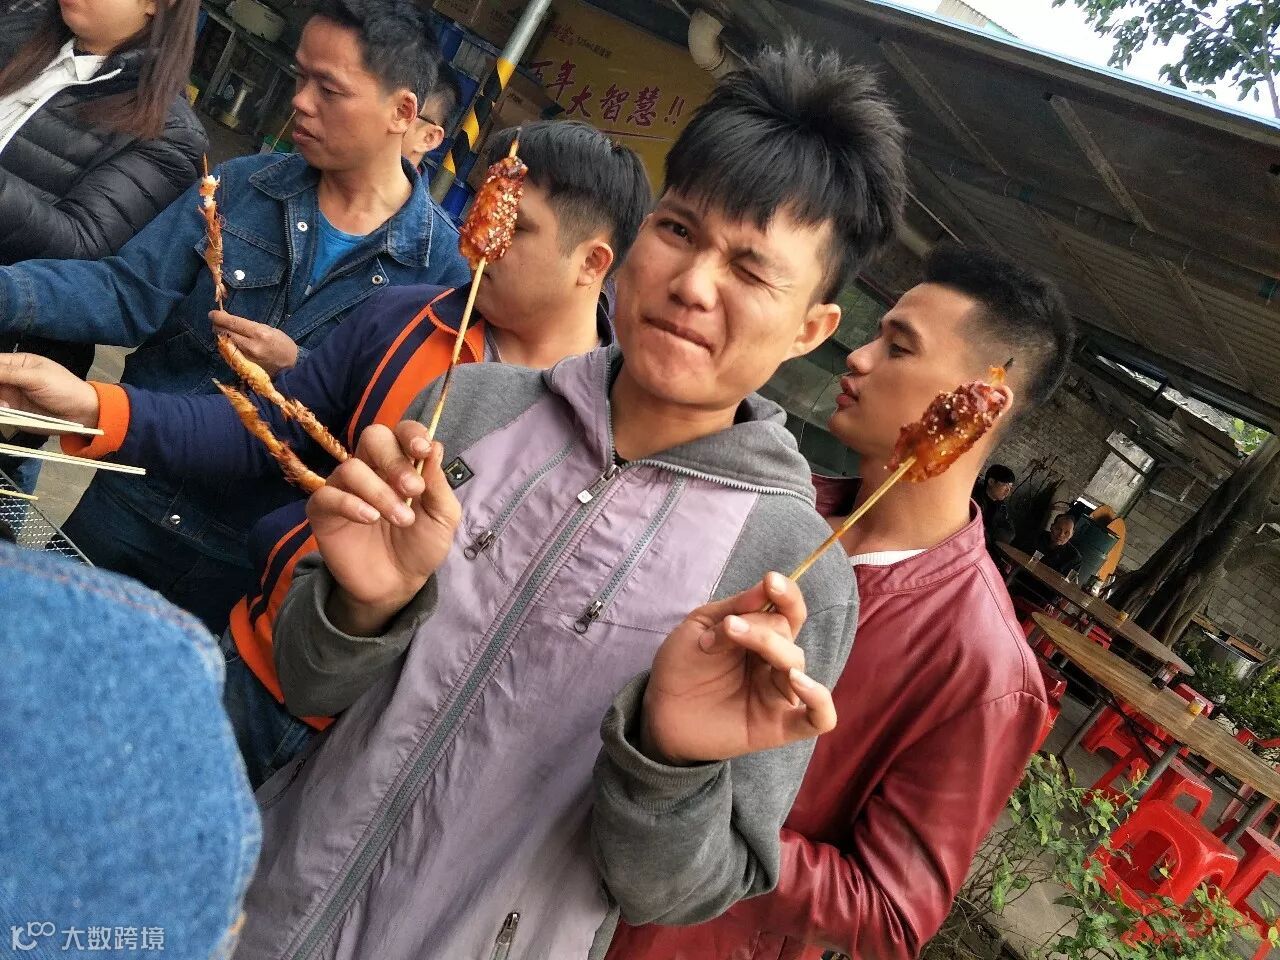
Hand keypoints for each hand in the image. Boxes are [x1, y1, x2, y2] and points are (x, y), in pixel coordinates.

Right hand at [0, 352, 99, 428]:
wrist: (82, 414)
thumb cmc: (64, 389)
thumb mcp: (36, 377)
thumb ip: (9, 373)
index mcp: (17, 363)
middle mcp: (11, 378)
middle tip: (1, 395)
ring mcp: (11, 396)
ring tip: (7, 405)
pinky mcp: (14, 413)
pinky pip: (0, 411)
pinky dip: (0, 412)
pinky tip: (7, 409)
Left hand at [211, 310, 297, 373]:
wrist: (291, 366)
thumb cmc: (282, 344)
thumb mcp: (269, 329)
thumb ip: (249, 326)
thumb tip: (230, 321)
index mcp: (259, 333)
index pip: (233, 323)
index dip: (219, 317)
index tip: (212, 314)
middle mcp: (250, 345)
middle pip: (225, 333)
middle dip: (217, 326)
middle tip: (216, 321)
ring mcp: (246, 357)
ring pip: (224, 343)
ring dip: (221, 336)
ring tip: (222, 331)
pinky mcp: (243, 366)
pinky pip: (229, 353)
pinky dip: (226, 346)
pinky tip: (228, 343)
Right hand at [306, 421, 460, 635]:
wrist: (399, 584)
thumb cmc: (421, 545)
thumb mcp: (443, 517)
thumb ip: (438, 485)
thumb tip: (435, 447)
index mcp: (401, 464)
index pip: (400, 432)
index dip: (411, 434)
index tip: (423, 451)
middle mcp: (371, 469)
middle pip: (372, 438)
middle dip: (394, 459)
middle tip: (412, 489)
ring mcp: (345, 488)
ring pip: (351, 468)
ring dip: (380, 492)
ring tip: (402, 519)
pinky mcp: (323, 512)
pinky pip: (327, 495)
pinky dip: (350, 504)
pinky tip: (370, 519)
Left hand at [641, 572, 836, 764]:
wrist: (659, 712)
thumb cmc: (680, 667)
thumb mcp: (700, 626)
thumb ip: (736, 608)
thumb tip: (767, 585)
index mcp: (759, 636)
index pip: (788, 611)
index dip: (787, 595)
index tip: (772, 582)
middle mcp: (774, 663)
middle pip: (787, 634)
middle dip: (760, 625)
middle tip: (726, 627)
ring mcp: (778, 694)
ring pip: (796, 664)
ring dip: (773, 647)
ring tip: (737, 638)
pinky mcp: (779, 726)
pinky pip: (820, 718)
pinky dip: (819, 699)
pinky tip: (796, 681)